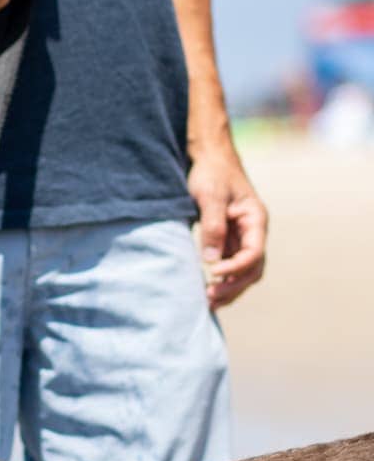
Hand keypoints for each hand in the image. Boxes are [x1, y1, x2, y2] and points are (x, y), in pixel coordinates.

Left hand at [187, 142, 267, 308]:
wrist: (207, 158)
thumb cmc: (211, 173)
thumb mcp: (211, 197)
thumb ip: (213, 226)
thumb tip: (211, 261)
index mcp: (256, 220)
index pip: (254, 253)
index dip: (236, 267)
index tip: (214, 273)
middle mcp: (252, 232)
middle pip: (252, 268)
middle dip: (233, 286)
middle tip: (209, 299)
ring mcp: (240, 237)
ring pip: (241, 271)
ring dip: (227, 288)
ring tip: (206, 303)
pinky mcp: (226, 239)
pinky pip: (228, 265)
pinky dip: (220, 279)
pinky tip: (204, 290)